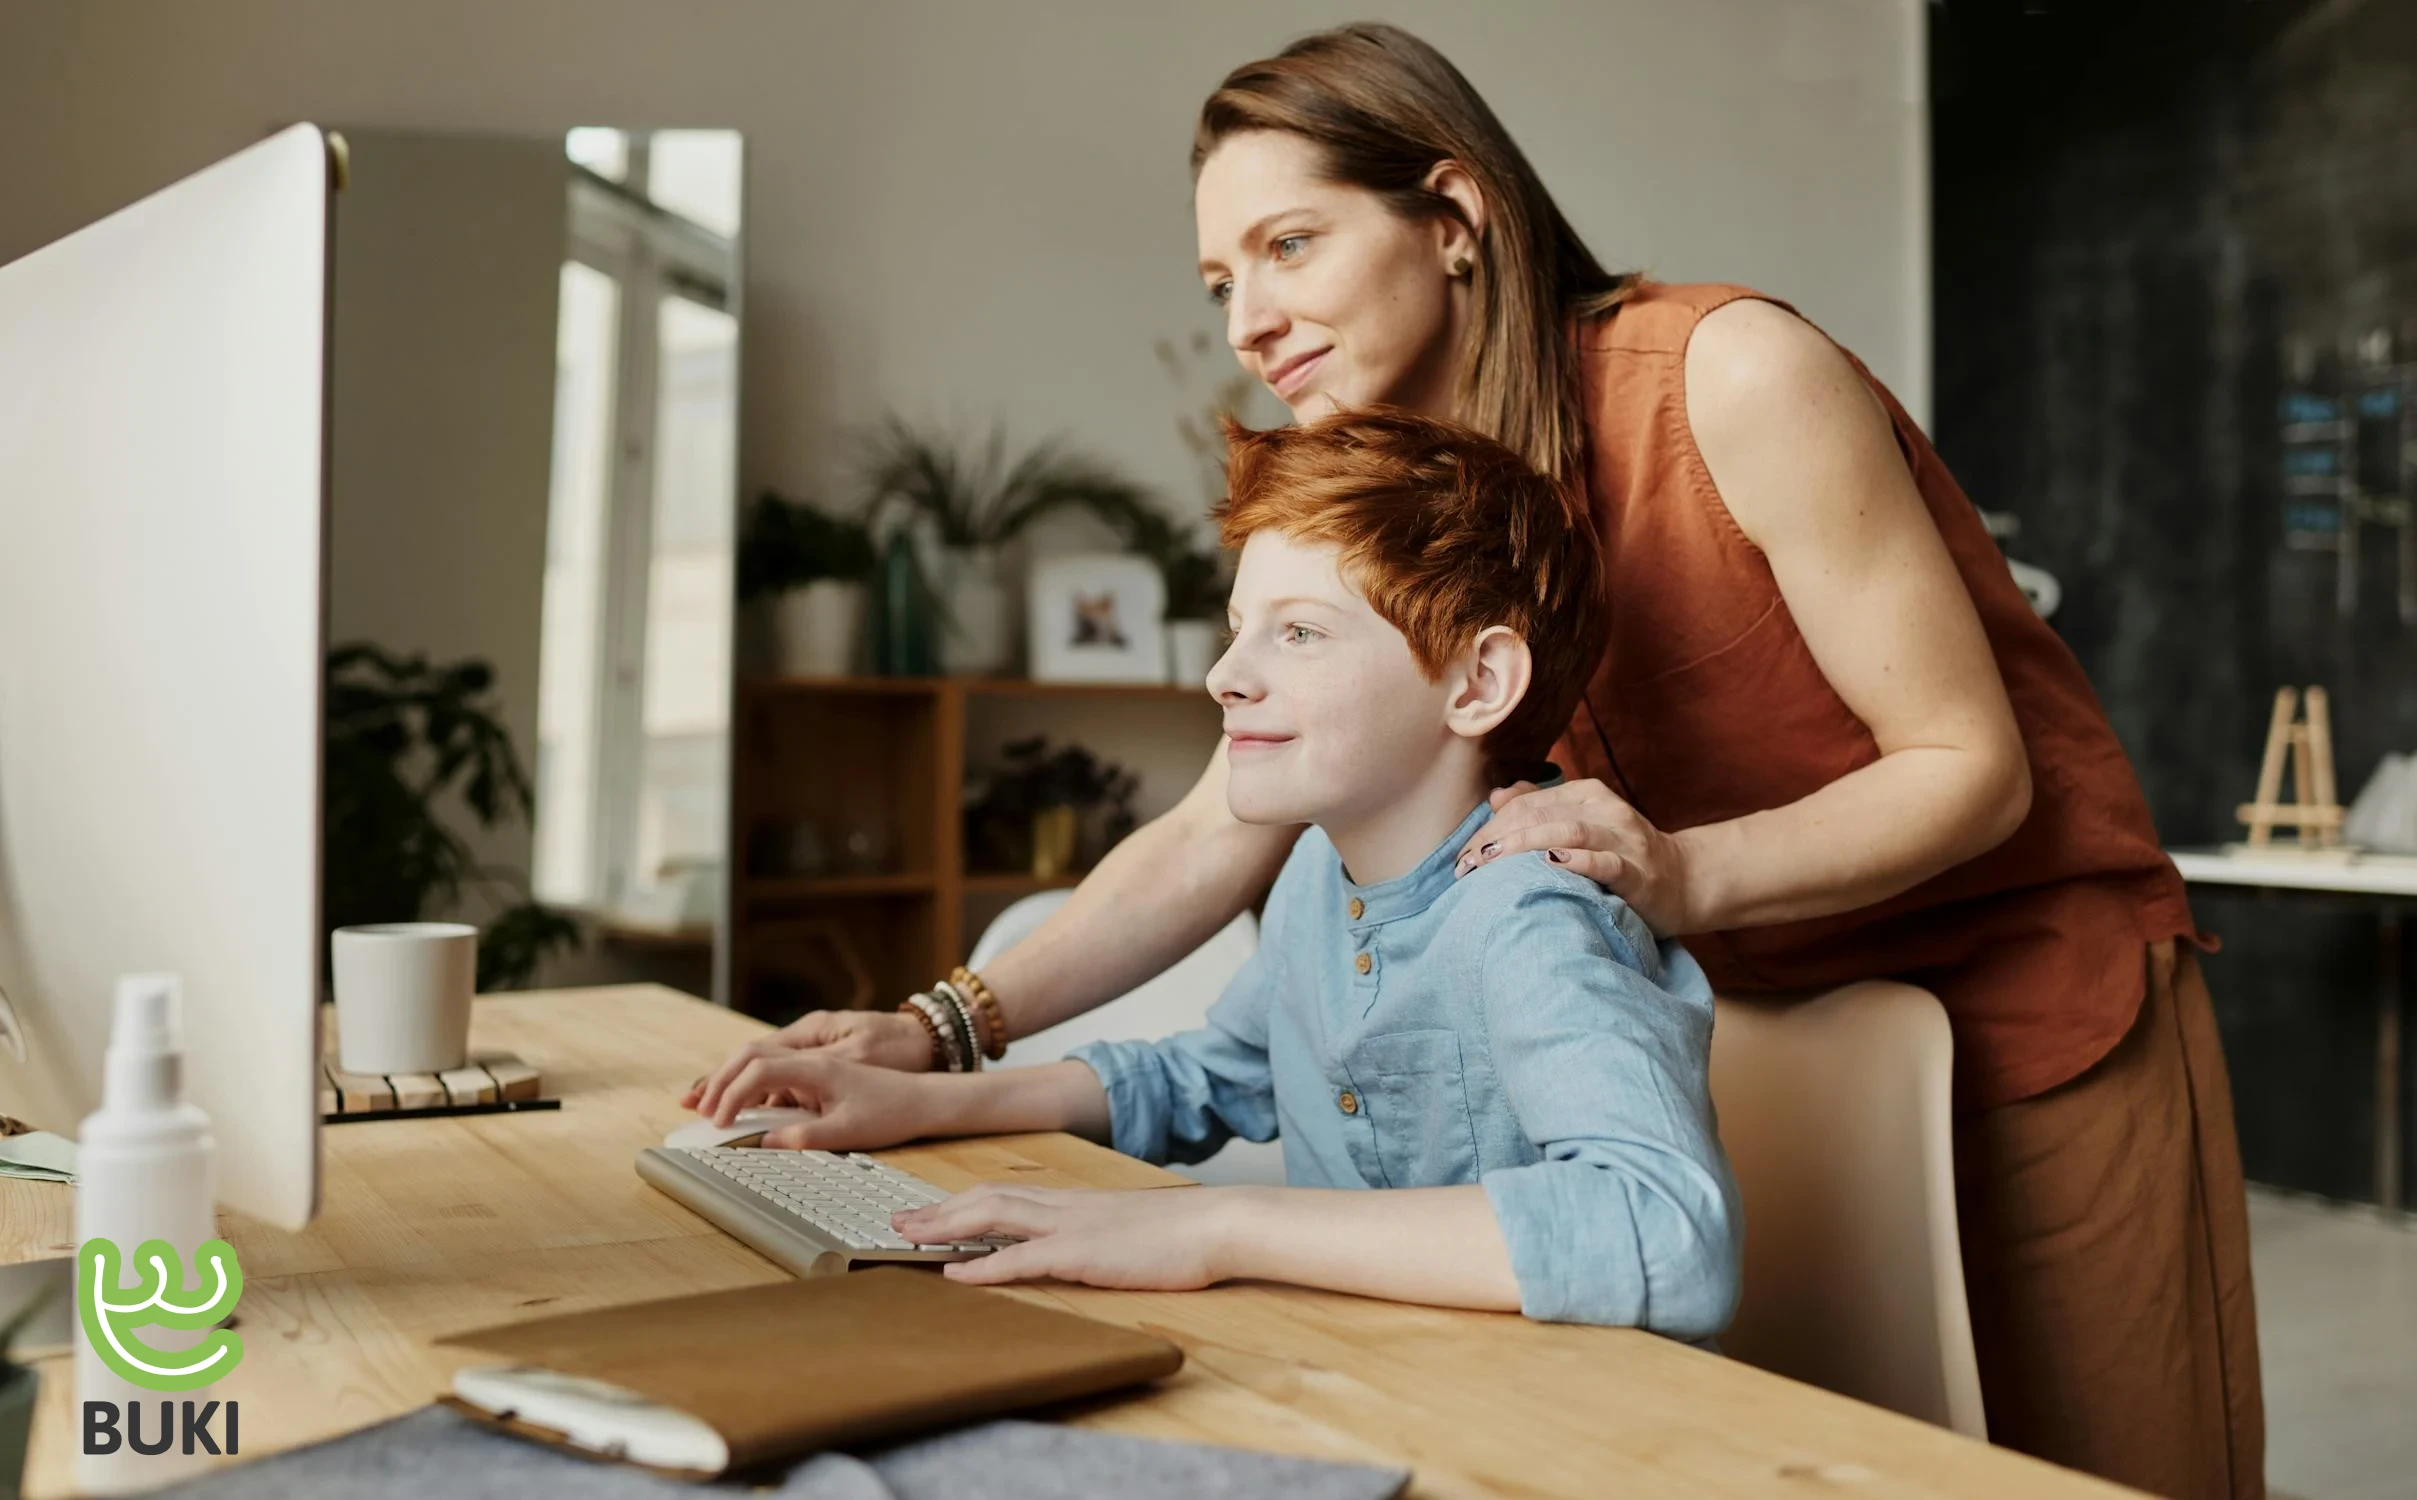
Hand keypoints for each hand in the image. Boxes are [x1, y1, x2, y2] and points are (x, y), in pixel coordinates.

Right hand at [680, 1009, 932, 1112]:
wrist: (924, 1097)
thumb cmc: (891, 1110)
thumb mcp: (849, 1129)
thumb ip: (805, 1136)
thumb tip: (764, 1144)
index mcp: (817, 1063)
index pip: (758, 1069)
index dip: (731, 1095)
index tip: (718, 1123)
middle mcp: (811, 1053)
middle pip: (750, 1056)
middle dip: (718, 1080)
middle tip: (691, 1106)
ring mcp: (813, 1059)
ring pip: (760, 1062)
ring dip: (731, 1082)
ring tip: (702, 1104)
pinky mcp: (817, 1070)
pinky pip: (775, 1073)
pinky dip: (751, 1088)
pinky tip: (739, 1107)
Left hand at [895, 1184, 1246, 1291]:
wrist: (1218, 1224)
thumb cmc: (1185, 1232)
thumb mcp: (1131, 1229)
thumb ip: (1100, 1233)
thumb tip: (1081, 1246)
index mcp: (1076, 1202)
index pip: (1006, 1194)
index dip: (963, 1202)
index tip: (931, 1210)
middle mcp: (1065, 1206)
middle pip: (987, 1198)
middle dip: (939, 1210)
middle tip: (899, 1221)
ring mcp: (1071, 1226)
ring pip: (993, 1216)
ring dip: (946, 1226)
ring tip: (910, 1238)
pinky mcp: (1082, 1253)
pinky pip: (1022, 1258)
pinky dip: (983, 1266)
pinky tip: (955, 1274)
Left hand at [1456, 779, 1704, 933]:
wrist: (1684, 881)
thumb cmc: (1622, 855)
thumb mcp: (1582, 824)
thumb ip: (1541, 808)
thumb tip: (1497, 797)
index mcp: (1587, 795)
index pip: (1527, 803)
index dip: (1491, 827)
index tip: (1464, 856)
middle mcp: (1605, 810)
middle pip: (1541, 814)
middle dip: (1498, 838)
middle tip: (1467, 865)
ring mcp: (1624, 840)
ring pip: (1568, 831)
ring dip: (1525, 845)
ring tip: (1492, 862)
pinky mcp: (1639, 873)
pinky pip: (1606, 863)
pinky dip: (1578, 862)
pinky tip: (1551, 864)